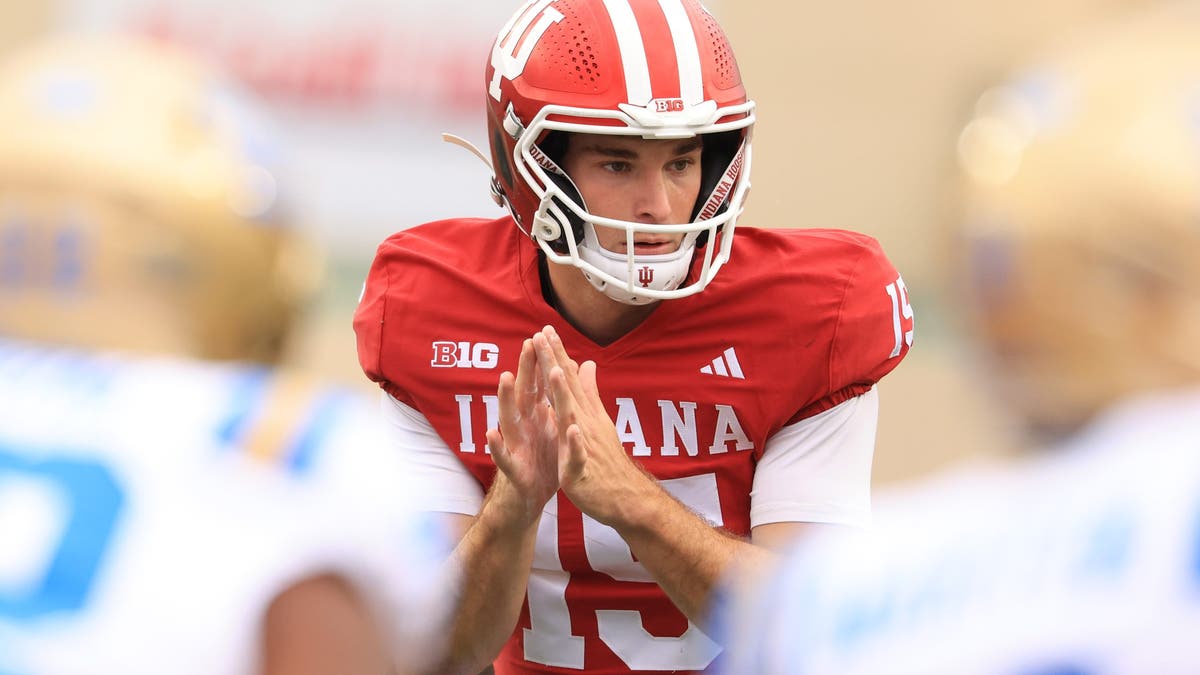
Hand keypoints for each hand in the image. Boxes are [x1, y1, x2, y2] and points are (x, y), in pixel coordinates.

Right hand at [485, 338, 563, 524]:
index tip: (542, 336)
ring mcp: (514, 447)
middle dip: (524, 370)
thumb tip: (560, 378)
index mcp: (534, 419)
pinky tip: (490, 433)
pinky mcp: (512, 470)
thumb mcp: (551, 431)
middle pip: (522, 395)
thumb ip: (553, 404)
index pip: (536, 385)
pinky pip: (503, 457)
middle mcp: (521, 428)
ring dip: (506, 399)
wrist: (527, 501)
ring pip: (508, 420)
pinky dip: (497, 446)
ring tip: (505, 379)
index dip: (539, 362)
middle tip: (527, 345)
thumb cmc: (540, 463)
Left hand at [532, 326, 657, 526]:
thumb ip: (589, 393)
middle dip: (554, 362)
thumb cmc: (607, 461)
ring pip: (572, 416)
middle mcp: (584, 424)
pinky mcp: (580, 470)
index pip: (568, 380)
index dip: (556, 355)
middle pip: (567, 390)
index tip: (544, 329)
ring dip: (565, 394)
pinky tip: (573, 429)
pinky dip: (576, 442)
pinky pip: (578, 455)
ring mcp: (583, 446)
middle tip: (543, 336)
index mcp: (583, 414)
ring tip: (557, 371)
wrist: (625, 497)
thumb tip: (587, 363)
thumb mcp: (597, 422)